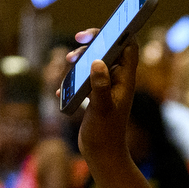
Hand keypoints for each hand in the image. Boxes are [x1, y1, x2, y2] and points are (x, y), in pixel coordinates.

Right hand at [69, 30, 138, 170]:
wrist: (103, 155)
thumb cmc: (105, 134)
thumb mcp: (101, 108)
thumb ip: (100, 86)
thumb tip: (98, 63)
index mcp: (125, 80)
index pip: (128, 47)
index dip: (117, 33)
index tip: (99, 32)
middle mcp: (118, 82)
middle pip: (109, 51)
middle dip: (93, 44)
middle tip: (77, 41)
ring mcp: (107, 89)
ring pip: (95, 64)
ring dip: (80, 60)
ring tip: (67, 62)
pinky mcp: (96, 98)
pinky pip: (84, 81)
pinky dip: (73, 81)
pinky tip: (60, 91)